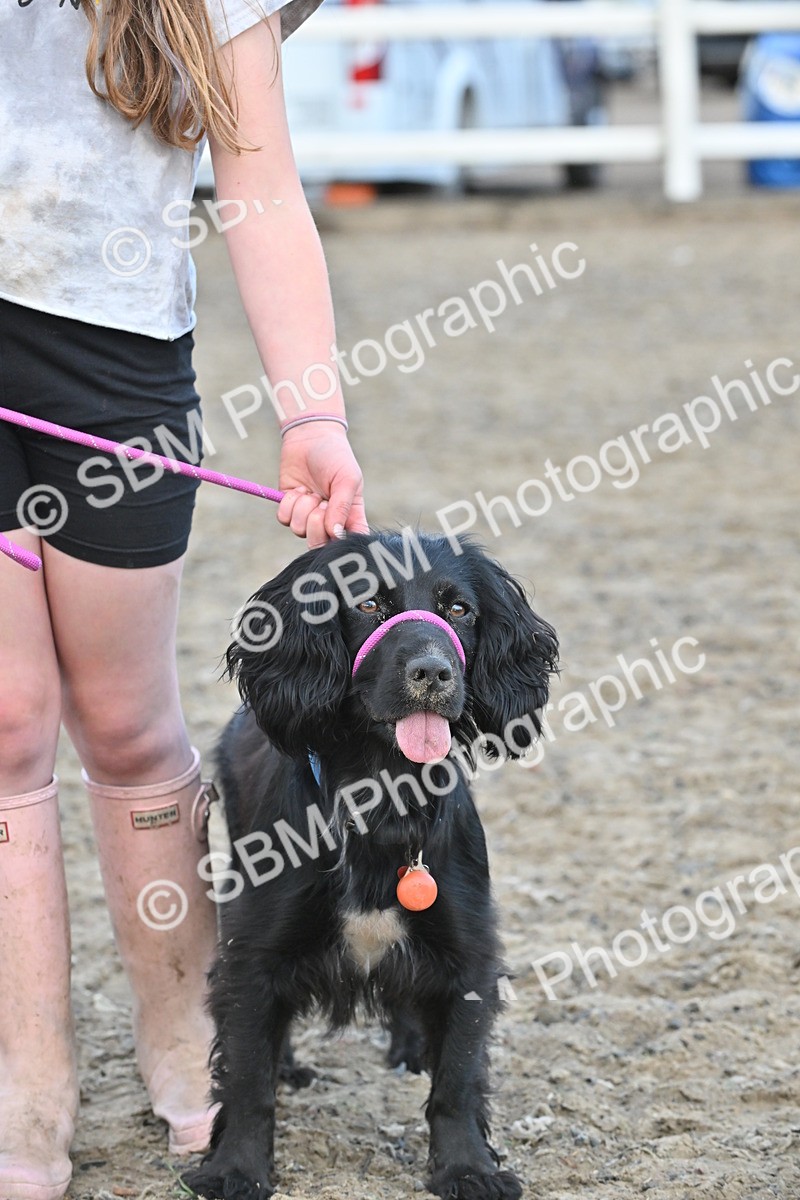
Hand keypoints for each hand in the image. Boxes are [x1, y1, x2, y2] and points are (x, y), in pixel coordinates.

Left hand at [277, 424, 367, 547]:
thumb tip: (335, 534)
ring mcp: (307, 516)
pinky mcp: (289, 508)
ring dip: (303, 507)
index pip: (349, 543)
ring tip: (311, 491)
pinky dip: (289, 502)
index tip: (336, 529)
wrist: (310, 437)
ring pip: (299, 529)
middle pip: (319, 544)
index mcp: (349, 517)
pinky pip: (284, 518)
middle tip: (322, 502)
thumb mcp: (347, 479)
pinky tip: (299, 489)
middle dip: (316, 523)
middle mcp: (328, 521)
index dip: (341, 544)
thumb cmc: (336, 457)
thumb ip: (342, 508)